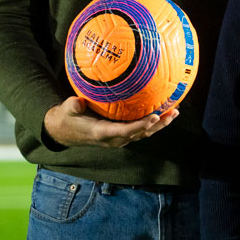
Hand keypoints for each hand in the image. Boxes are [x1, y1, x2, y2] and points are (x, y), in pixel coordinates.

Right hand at [43, 96, 177, 147]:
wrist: (65, 131)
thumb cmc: (67, 118)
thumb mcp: (66, 110)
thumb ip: (72, 106)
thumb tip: (77, 101)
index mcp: (102, 133)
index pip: (125, 131)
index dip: (141, 125)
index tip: (154, 117)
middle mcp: (114, 139)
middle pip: (141, 133)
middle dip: (158, 124)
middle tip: (172, 112)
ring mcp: (118, 138)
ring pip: (143, 133)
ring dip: (160, 124)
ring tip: (175, 112)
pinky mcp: (121, 135)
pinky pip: (139, 129)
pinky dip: (152, 122)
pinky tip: (162, 111)